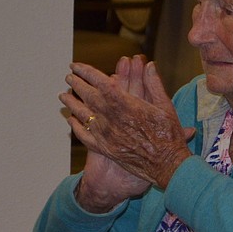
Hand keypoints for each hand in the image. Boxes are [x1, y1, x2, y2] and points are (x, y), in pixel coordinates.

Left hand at [60, 57, 194, 211]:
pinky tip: (72, 120)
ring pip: (82, 115)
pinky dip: (76, 127)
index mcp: (126, 105)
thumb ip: (155, 84)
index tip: (76, 66)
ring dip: (71, 103)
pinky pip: (85, 136)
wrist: (166, 166)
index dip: (86, 72)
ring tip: (63, 96)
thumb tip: (150, 65)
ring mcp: (107, 135)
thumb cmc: (169, 136)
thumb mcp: (166, 107)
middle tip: (68, 77)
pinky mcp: (106, 149)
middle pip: (88, 97)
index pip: (100, 83)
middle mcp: (112, 118)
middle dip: (77, 85)